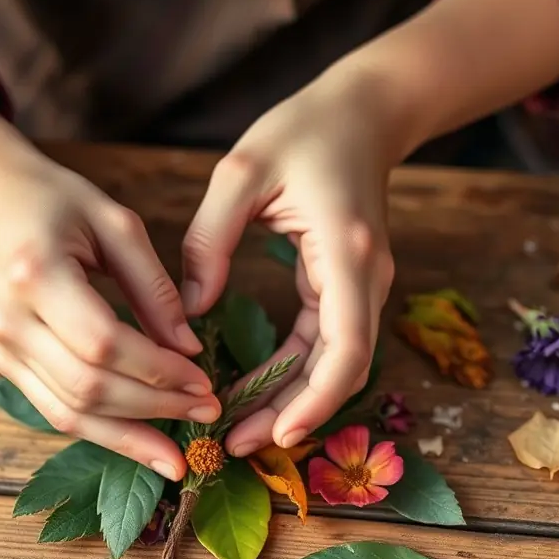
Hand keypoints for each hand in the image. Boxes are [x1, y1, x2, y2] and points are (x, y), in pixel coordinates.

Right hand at [0, 150, 220, 477]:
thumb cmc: (49, 199)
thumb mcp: (113, 222)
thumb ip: (153, 286)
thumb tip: (188, 348)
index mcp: (35, 275)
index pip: (103, 343)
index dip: (157, 370)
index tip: (203, 380)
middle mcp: (10, 321)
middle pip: (88, 388)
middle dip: (154, 408)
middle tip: (207, 412)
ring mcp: (2, 348)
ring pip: (69, 413)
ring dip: (128, 437)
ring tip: (177, 455)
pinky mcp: (5, 364)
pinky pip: (55, 411)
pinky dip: (101, 431)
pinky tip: (139, 443)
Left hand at [181, 64, 400, 455]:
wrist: (364, 112)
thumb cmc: (303, 130)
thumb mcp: (241, 172)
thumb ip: (209, 240)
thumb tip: (191, 309)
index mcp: (347, 253)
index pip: (346, 347)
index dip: (317, 399)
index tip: (278, 435)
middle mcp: (367, 278)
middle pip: (343, 369)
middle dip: (294, 414)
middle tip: (236, 446)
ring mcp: (363, 286)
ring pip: (336, 365)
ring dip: (293, 401)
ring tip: (238, 430)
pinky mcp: (349, 287)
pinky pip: (325, 344)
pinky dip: (294, 374)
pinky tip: (254, 392)